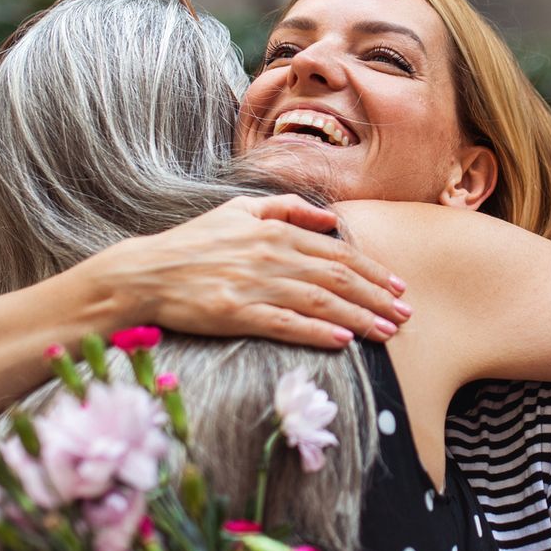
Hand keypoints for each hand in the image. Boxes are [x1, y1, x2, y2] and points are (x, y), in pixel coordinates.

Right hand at [81, 195, 411, 348]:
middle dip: (377, 297)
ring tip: (386, 332)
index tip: (398, 287)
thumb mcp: (238, 210)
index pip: (338, 253)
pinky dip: (317, 332)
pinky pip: (286, 324)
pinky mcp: (237, 313)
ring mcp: (255, 285)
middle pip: (338, 278)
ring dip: (358, 318)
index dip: (373, 271)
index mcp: (275, 231)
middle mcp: (271, 255)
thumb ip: (286, 209)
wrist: (144, 273)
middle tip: (405, 315)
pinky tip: (342, 341)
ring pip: (320, 302)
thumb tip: (330, 220)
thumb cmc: (193, 243)